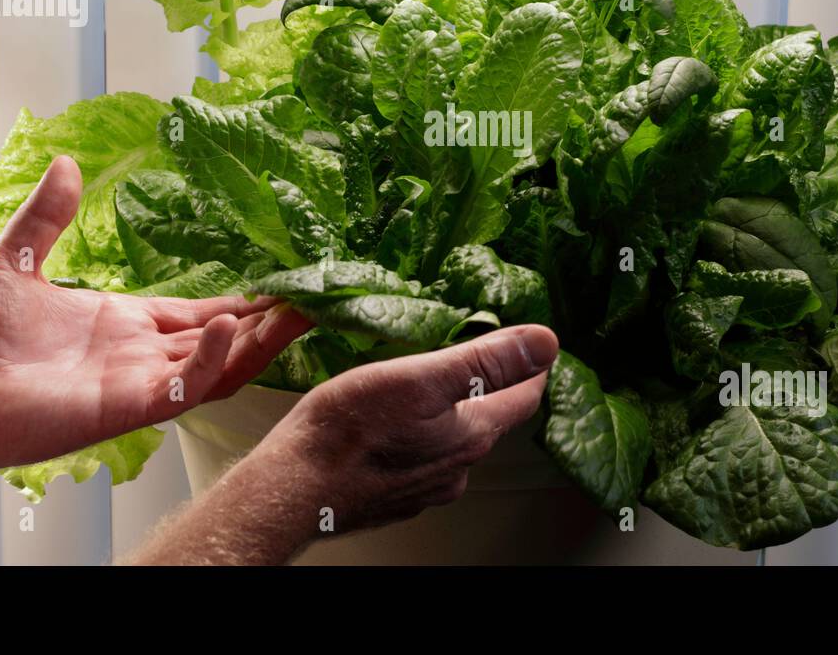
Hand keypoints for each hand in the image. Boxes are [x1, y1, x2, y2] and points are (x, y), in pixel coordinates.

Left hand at [0, 156, 310, 487]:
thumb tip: (65, 162)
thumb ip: (47, 215)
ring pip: (217, 367)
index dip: (240, 302)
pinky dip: (209, 361)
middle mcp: (140, 355)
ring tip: (298, 313)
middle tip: (313, 298)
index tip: (280, 283)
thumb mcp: (15, 259)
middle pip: (223, 341)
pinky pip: (181, 387)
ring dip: (258, 343)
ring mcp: (137, 383)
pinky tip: (228, 328)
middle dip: (269, 322)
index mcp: (124, 323)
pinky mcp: (125, 407)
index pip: (200, 313)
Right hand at [127, 324, 558, 564]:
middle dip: (489, 385)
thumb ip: (485, 361)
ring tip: (431, 381)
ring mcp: (424, 487)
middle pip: (489, 418)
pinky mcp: (391, 496)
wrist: (291, 490)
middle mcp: (455, 468)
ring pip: (451, 439)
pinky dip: (417, 434)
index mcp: (471, 435)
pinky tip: (392, 421)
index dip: (533, 366)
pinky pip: (419, 458)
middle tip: (482, 352)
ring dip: (449, 410)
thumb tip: (546, 341)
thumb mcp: (420, 378)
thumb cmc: (348, 431)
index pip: (525, 397)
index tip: (536, 345)